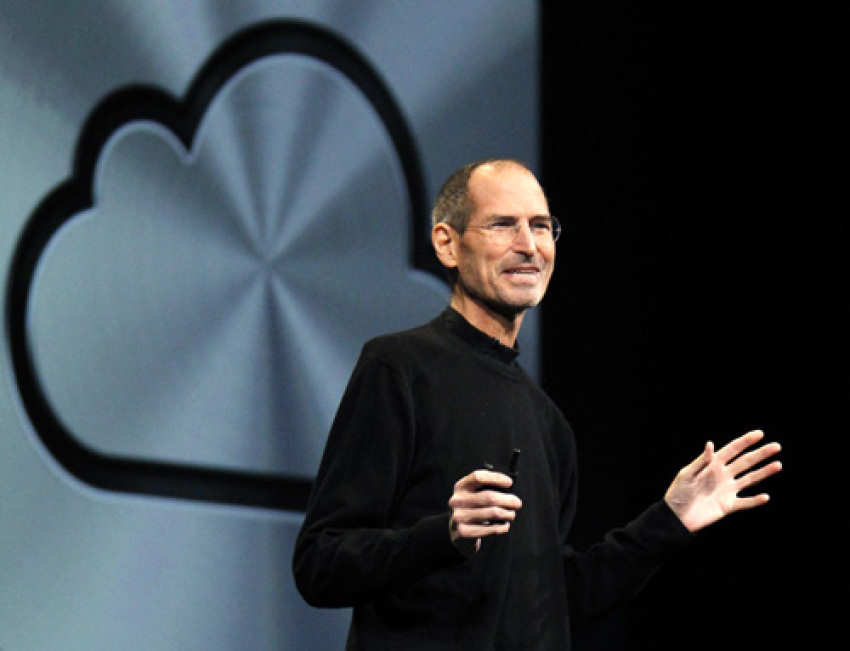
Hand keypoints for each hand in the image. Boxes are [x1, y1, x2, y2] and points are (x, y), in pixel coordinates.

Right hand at [448, 469, 521, 555]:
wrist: (459, 532)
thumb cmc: (472, 508)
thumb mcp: (473, 494)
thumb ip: (486, 487)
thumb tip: (508, 486)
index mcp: (460, 487)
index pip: (478, 477)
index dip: (496, 478)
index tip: (510, 483)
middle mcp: (457, 500)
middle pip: (489, 497)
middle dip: (508, 499)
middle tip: (518, 503)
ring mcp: (459, 517)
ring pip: (492, 512)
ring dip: (507, 513)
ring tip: (512, 514)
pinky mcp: (464, 532)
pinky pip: (491, 528)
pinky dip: (502, 526)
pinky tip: (505, 525)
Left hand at [665, 430, 781, 532]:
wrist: (676, 516)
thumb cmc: (678, 492)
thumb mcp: (687, 474)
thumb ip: (701, 461)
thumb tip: (710, 444)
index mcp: (713, 464)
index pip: (732, 450)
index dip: (745, 441)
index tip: (760, 434)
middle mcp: (723, 475)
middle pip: (745, 462)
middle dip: (760, 454)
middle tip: (776, 446)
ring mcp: (727, 490)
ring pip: (749, 479)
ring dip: (764, 473)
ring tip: (778, 465)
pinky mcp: (728, 505)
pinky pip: (745, 502)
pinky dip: (755, 501)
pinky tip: (765, 497)